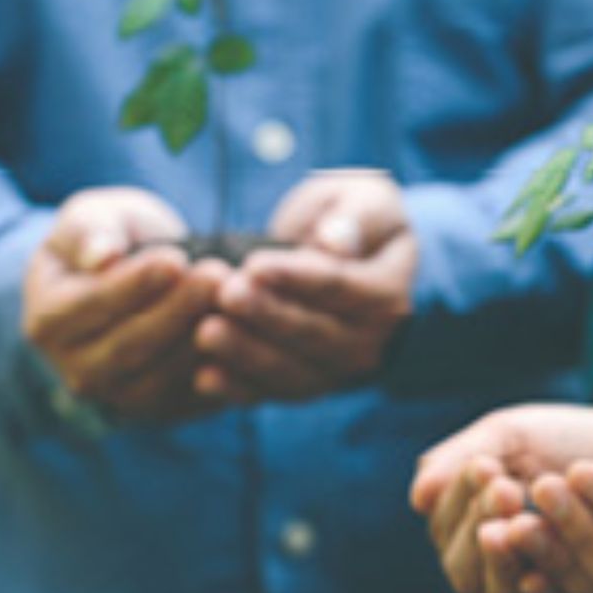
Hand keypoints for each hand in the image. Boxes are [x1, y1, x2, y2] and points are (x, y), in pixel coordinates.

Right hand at [23, 188, 225, 421]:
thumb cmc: (116, 241)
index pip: (91, 306)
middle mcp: (77, 370)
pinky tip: (247, 332)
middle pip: (130, 346)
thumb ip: (91, 230)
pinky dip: (222, 369)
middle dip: (177, 310)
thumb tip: (101, 257)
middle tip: (217, 275)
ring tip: (235, 298)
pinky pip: (193, 397)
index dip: (135, 284)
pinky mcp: (165, 409)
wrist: (144, 281)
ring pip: (163, 377)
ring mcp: (120, 396)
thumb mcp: (96, 216)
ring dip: (203, 340)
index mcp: (48, 321)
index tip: (176, 259)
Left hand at [195, 170, 416, 402]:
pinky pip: (273, 392)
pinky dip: (239, 389)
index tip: (254, 264)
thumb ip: (357, 217)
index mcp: (389, 294)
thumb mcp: (367, 200)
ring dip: (247, 355)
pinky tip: (204, 377)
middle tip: (224, 294)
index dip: (296, 278)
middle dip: (266, 315)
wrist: (356, 264)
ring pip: (293, 370)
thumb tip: (333, 241)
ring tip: (205, 332)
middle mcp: (371, 342)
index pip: (340, 286)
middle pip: (314, 332)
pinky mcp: (307, 384)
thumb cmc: (354, 221)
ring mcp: (339, 370)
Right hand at [412, 404, 592, 592]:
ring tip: (519, 511)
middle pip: (469, 579)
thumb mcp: (514, 438)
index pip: (448, 539)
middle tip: (502, 484)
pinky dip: (552, 584)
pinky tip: (551, 549)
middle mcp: (505, 586)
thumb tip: (418, 498)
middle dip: (480, 528)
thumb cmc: (572, 444)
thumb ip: (465, 460)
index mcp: (475, 546)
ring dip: (508, 558)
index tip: (484, 466)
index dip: (459, 505)